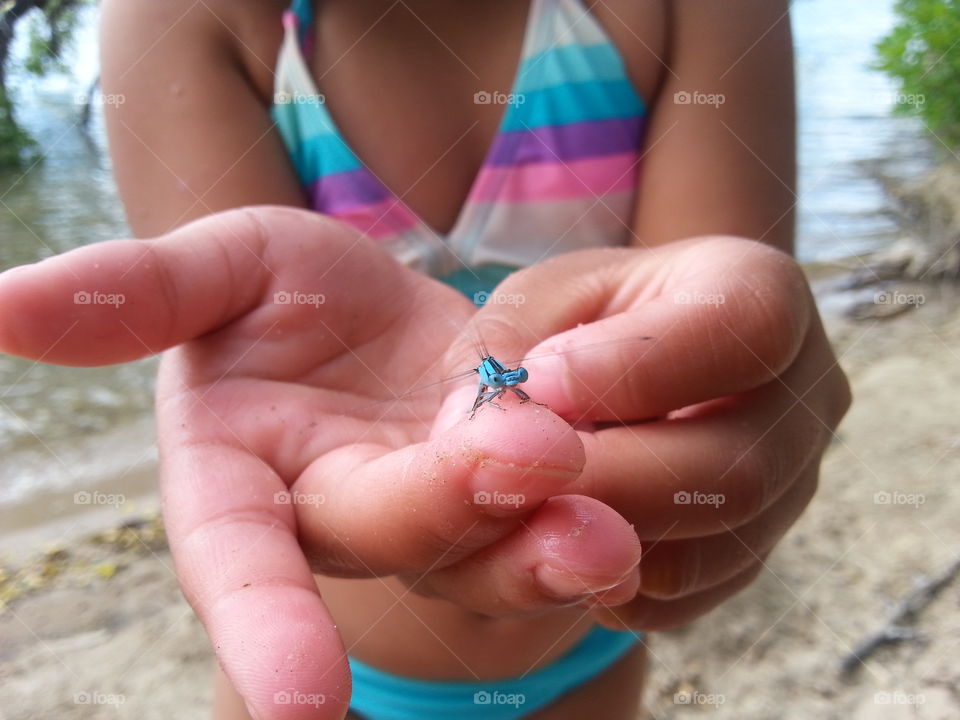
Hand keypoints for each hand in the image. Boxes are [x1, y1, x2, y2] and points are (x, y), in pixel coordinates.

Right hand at [0, 207, 643, 718]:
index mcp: (243, 478)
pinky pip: (545, 519)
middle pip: (386, 534)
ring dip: (542, 542)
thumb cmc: (282, 295)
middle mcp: (336, 516)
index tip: (303, 706)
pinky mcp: (507, 496)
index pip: (239, 561)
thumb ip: (133, 295)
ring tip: (605, 531)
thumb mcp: (217, 270)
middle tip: (531, 456)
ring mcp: (429, 512)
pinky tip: (634, 511)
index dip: (264, 627)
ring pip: (481, 546)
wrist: (378, 312)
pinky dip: (583, 517)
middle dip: (451, 509)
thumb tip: (2, 306)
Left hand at [463, 236, 850, 630]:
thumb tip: (499, 445)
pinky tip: (560, 534)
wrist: (591, 386)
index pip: (744, 327)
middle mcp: (802, 396)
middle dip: (608, 480)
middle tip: (515, 475)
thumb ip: (499, 365)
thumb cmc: (568, 328)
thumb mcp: (526, 310)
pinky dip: (608, 579)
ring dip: (603, 537)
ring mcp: (791, 486)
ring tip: (531, 500)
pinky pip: (688, 593)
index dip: (633, 367)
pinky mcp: (751, 551)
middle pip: (739, 471)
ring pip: (715, 546)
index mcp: (757, 290)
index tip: (539, 382)